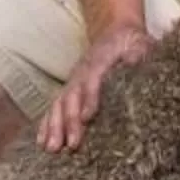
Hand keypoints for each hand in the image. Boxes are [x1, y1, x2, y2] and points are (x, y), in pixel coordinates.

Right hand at [37, 23, 153, 151]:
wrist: (116, 30)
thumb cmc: (130, 41)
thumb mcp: (139, 42)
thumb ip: (136, 53)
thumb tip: (134, 61)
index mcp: (100, 61)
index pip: (92, 80)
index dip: (90, 98)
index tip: (89, 117)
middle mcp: (81, 73)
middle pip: (72, 97)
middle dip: (70, 121)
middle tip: (71, 145)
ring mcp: (72, 82)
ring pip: (59, 104)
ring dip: (54, 127)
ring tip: (52, 149)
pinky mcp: (69, 90)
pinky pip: (53, 108)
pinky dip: (46, 125)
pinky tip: (41, 143)